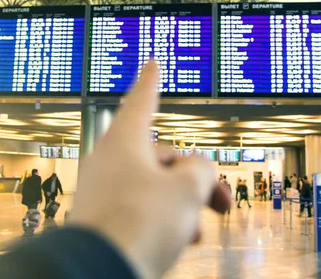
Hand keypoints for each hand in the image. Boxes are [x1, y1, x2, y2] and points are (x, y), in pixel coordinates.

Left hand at [69, 61, 229, 278]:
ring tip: (199, 231)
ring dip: (184, 205)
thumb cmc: (139, 222)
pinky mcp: (104, 220)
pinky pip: (142, 210)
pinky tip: (180, 242)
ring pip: (155, 186)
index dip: (152, 81)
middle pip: (162, 156)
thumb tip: (198, 173)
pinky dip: (165, 220)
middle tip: (222, 202)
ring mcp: (105, 192)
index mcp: (124, 141)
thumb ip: (202, 170)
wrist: (98, 271)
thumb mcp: (187, 189)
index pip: (142, 101)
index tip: (152, 62)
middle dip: (197, 178)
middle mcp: (110, 162)